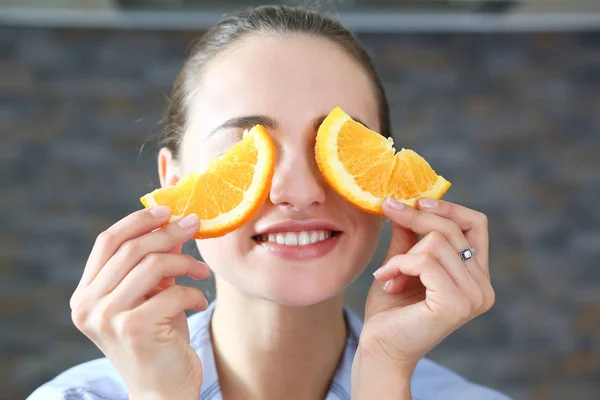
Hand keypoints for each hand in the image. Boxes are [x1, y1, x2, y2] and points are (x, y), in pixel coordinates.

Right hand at [69, 206, 209, 399]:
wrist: (162, 391)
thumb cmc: (158, 340)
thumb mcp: (152, 296)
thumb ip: (154, 263)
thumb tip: (174, 223)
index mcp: (85, 294)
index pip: (107, 241)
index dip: (138, 220)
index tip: (167, 210)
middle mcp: (88, 305)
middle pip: (132, 248)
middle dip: (169, 232)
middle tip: (196, 225)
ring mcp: (108, 318)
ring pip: (153, 265)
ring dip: (186, 263)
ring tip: (203, 273)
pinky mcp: (135, 329)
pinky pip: (173, 291)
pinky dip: (194, 293)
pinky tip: (198, 304)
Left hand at [359, 197, 494, 373]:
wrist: (379, 349)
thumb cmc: (390, 310)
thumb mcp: (402, 263)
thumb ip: (410, 236)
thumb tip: (406, 200)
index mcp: (476, 277)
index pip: (476, 225)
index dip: (449, 208)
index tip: (416, 201)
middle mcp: (482, 288)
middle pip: (453, 229)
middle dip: (415, 218)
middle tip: (387, 209)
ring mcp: (472, 298)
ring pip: (437, 243)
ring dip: (402, 254)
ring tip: (387, 274)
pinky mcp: (454, 305)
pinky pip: (425, 262)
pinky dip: (399, 265)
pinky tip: (387, 280)